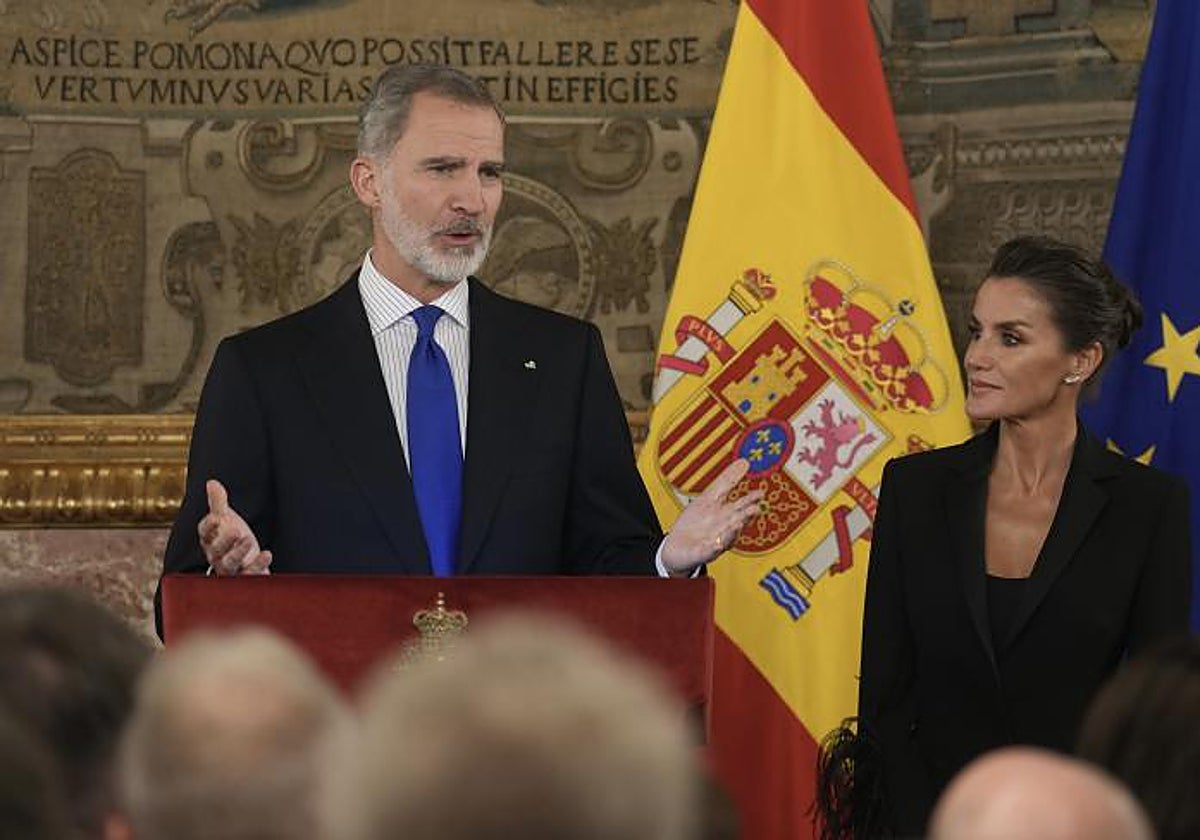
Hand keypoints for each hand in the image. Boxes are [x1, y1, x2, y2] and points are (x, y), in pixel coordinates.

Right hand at [198, 480, 271, 575]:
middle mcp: (217, 555)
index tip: (216, 517)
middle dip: (224, 541)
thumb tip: (211, 482)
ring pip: (230, 563)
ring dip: (238, 552)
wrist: (245, 560)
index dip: (209, 525)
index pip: (204, 532)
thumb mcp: (225, 518)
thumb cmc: (231, 538)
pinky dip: (259, 564)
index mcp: (209, 539)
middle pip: (216, 550)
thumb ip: (218, 503)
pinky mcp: (246, 575)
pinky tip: (267, 553)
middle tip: (236, 530)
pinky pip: (250, 573)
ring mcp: (231, 567)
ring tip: (248, 538)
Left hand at [660, 459, 764, 574]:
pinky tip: (715, 545)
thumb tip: (744, 462)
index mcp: (726, 514)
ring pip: (726, 537)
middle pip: (737, 521)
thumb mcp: (710, 497)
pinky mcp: (703, 554)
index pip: (740, 506)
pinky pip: (709, 552)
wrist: (676, 546)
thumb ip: (727, 481)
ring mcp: (715, 542)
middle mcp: (724, 529)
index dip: (749, 500)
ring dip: (732, 531)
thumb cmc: (696, 522)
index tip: (759, 494)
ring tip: (737, 523)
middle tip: (755, 509)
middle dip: (745, 516)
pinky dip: (713, 549)